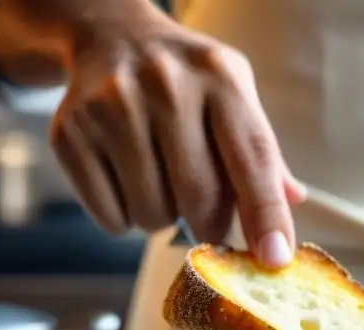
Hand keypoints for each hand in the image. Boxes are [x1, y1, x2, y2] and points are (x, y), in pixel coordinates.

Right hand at [49, 9, 304, 264]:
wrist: (110, 36)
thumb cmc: (188, 82)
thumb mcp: (235, 96)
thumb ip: (264, 153)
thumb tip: (293, 200)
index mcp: (219, 78)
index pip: (252, 159)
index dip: (266, 215)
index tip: (274, 259)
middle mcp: (165, 85)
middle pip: (200, 197)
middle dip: (211, 226)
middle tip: (208, 220)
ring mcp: (112, 107)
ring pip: (154, 213)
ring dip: (165, 219)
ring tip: (161, 182)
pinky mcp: (70, 132)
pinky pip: (111, 216)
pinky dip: (125, 218)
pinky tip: (128, 181)